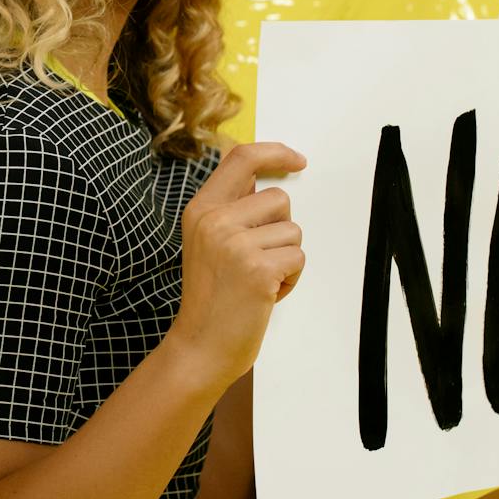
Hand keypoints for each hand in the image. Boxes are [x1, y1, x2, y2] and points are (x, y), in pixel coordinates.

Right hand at [165, 141, 307, 387]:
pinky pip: (298, 259)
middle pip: (280, 199)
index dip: (275, 152)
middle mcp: (215, 220)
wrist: (200, 346)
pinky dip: (290, 279)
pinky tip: (266, 294)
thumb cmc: (211, 297)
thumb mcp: (207, 242)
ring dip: (286, 258)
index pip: (242, 159)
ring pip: (293, 231)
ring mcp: (235, 244)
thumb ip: (231, 210)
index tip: (298, 160)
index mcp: (201, 209)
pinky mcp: (257, 269)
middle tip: (257, 260)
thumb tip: (266, 182)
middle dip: (281, 230)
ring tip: (258, 280)